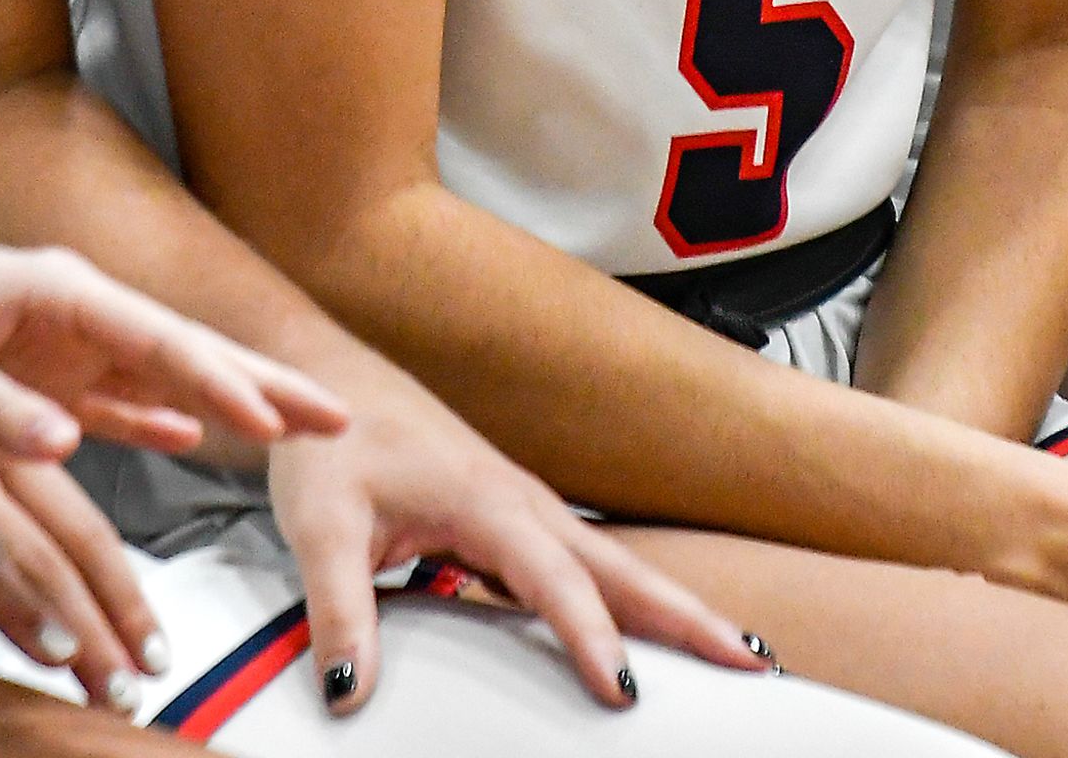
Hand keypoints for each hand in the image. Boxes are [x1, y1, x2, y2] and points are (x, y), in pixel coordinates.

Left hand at [0, 230, 352, 460]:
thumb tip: (61, 441)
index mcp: (51, 289)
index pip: (155, 340)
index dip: (218, 383)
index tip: (273, 416)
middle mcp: (66, 310)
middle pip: (182, 351)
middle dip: (260, 383)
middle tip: (337, 414)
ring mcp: (54, 344)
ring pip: (161, 379)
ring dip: (226, 405)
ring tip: (297, 428)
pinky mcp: (31, 378)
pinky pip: (111, 405)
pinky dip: (154, 424)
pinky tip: (192, 442)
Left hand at [261, 348, 762, 719]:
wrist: (327, 377)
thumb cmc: (330, 444)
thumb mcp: (317, 528)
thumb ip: (338, 612)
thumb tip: (349, 691)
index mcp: (484, 499)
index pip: (553, 579)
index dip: (591, 637)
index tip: (625, 690)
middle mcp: (520, 501)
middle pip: (621, 568)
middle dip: (688, 615)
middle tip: (750, 663)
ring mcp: (522, 508)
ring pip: (613, 564)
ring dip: (670, 607)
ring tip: (729, 654)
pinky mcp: (512, 519)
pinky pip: (583, 566)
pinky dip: (627, 598)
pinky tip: (642, 636)